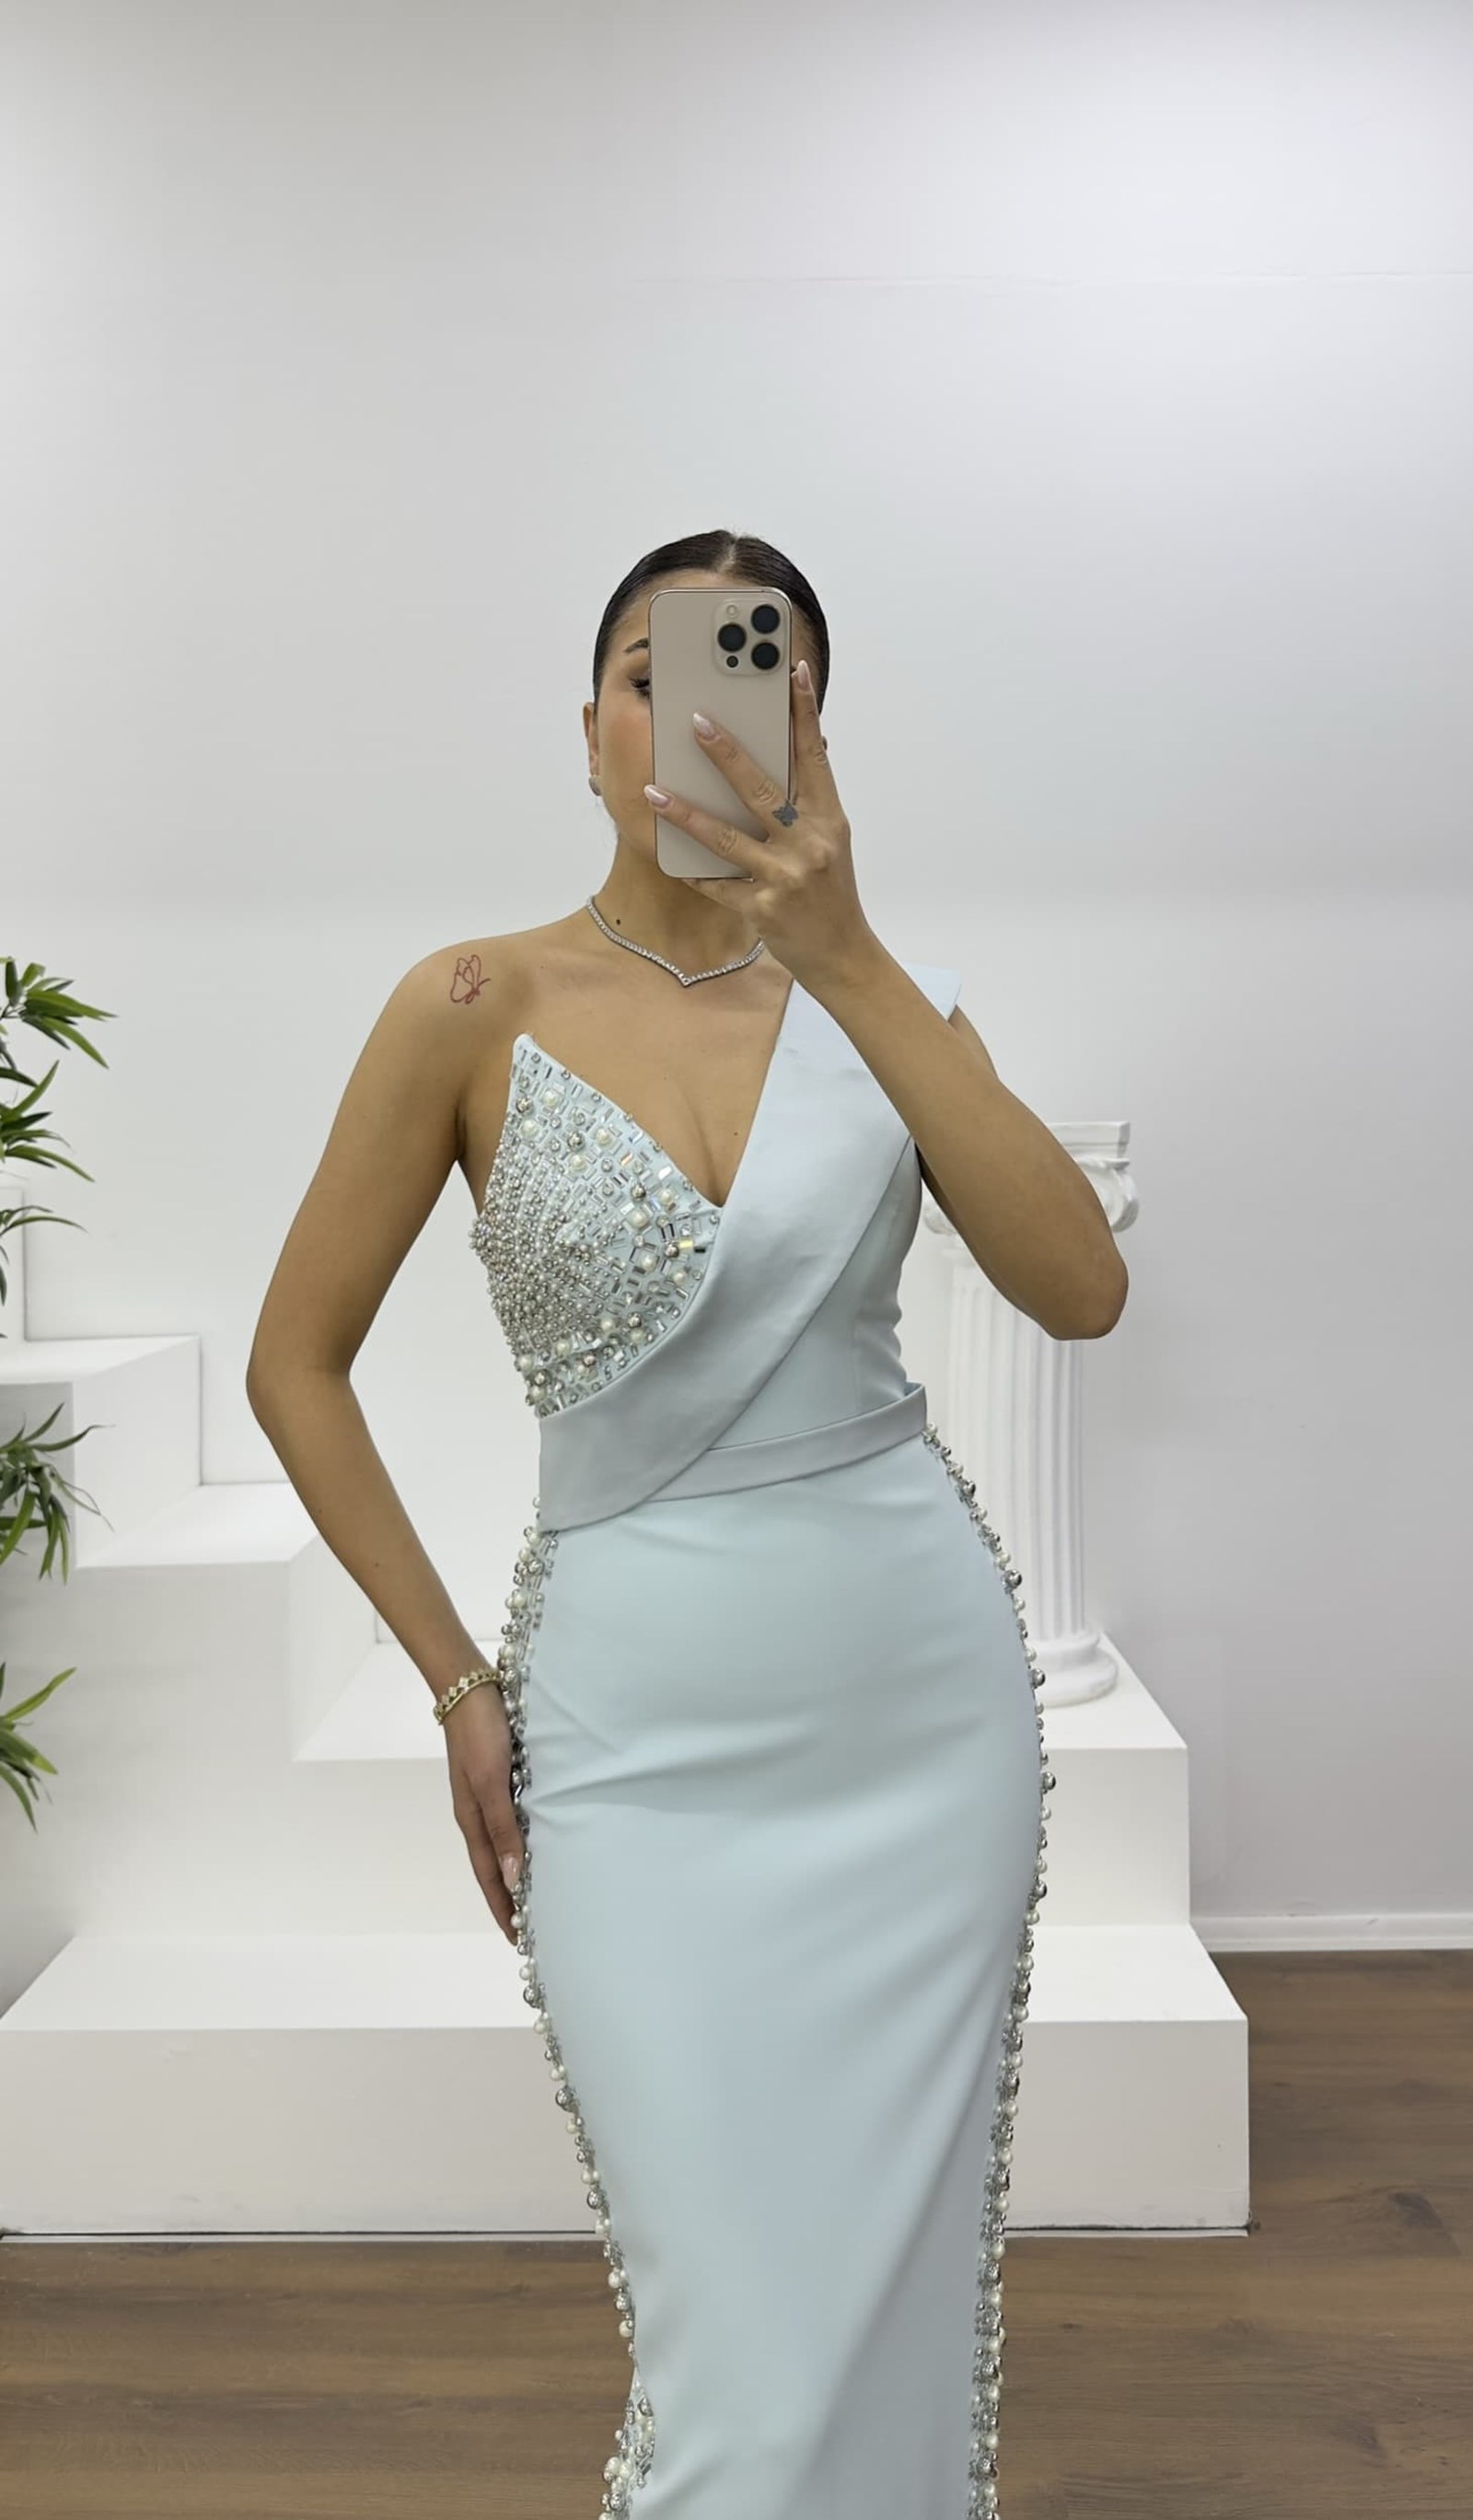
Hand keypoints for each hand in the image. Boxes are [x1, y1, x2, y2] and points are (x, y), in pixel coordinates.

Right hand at [442, 1683, 523, 1946]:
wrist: (468, 1685)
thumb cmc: (481, 1733)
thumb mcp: (493, 1783)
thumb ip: (504, 1829)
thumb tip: (515, 1880)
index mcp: (473, 1820)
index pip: (491, 1877)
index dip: (503, 1908)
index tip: (518, 1938)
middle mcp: (478, 1813)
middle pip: (495, 1865)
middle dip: (510, 1896)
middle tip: (531, 1925)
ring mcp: (487, 1794)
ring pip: (504, 1843)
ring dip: (517, 1869)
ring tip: (538, 1890)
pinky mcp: (498, 1776)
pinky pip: (512, 1818)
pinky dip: (523, 1838)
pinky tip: (540, 1838)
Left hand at [643, 662, 876, 990]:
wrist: (844, 955)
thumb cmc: (831, 893)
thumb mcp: (829, 842)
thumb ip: (805, 803)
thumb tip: (786, 755)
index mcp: (828, 820)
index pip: (815, 757)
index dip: (804, 713)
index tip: (792, 672)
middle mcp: (808, 845)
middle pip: (762, 791)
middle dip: (727, 754)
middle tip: (696, 721)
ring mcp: (784, 879)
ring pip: (726, 840)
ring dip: (686, 814)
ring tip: (654, 791)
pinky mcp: (762, 911)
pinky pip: (717, 885)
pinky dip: (691, 871)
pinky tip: (665, 853)